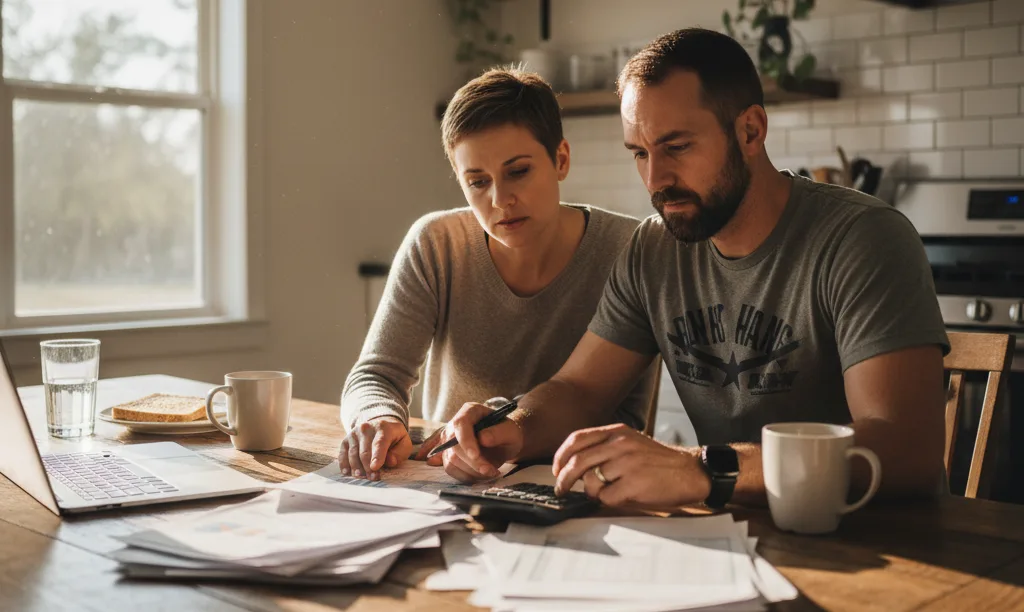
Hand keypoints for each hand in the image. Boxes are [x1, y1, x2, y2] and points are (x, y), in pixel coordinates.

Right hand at [338, 416, 411, 480]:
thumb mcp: (403, 444)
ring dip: (357, 468)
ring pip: (353, 453)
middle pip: (365, 451)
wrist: (380, 426)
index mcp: (383, 428)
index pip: (379, 443)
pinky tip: (347, 472)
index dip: (377, 456)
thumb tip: (389, 461)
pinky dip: (344, 464)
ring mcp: (355, 433)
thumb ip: (399, 453)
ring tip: (362, 477)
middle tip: (373, 478)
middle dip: (368, 467)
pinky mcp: (346, 439)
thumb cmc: (394, 439)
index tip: (375, 468)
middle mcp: (367, 428)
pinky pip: (343, 453)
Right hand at [427, 402, 522, 482]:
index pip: (461, 424)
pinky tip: (480, 474)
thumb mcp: (510, 431)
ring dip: (472, 471)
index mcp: (470, 411)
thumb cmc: (507, 433)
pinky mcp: (448, 455)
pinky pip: (451, 469)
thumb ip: (499, 432)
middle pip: (454, 446)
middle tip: (491, 470)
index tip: (475, 455)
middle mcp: (455, 425)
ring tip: (490, 471)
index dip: (466, 440)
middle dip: (473, 462)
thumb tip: (483, 438)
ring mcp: (449, 441)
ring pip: (452, 461)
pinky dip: (467, 476)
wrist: (503, 443)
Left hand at [552, 424, 710, 507]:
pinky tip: (619, 498)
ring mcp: (627, 463)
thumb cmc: (658, 461)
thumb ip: (605, 447)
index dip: (560, 456)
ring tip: (604, 493)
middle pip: (578, 462)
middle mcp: (620, 444)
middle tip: (561, 490)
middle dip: (563, 480)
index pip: (577, 439)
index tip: (556, 469)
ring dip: (591, 492)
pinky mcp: (635, 484)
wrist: (690, 471)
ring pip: (591, 482)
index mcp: (617, 432)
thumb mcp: (631, 442)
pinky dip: (607, 501)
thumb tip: (574, 465)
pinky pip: (606, 497)